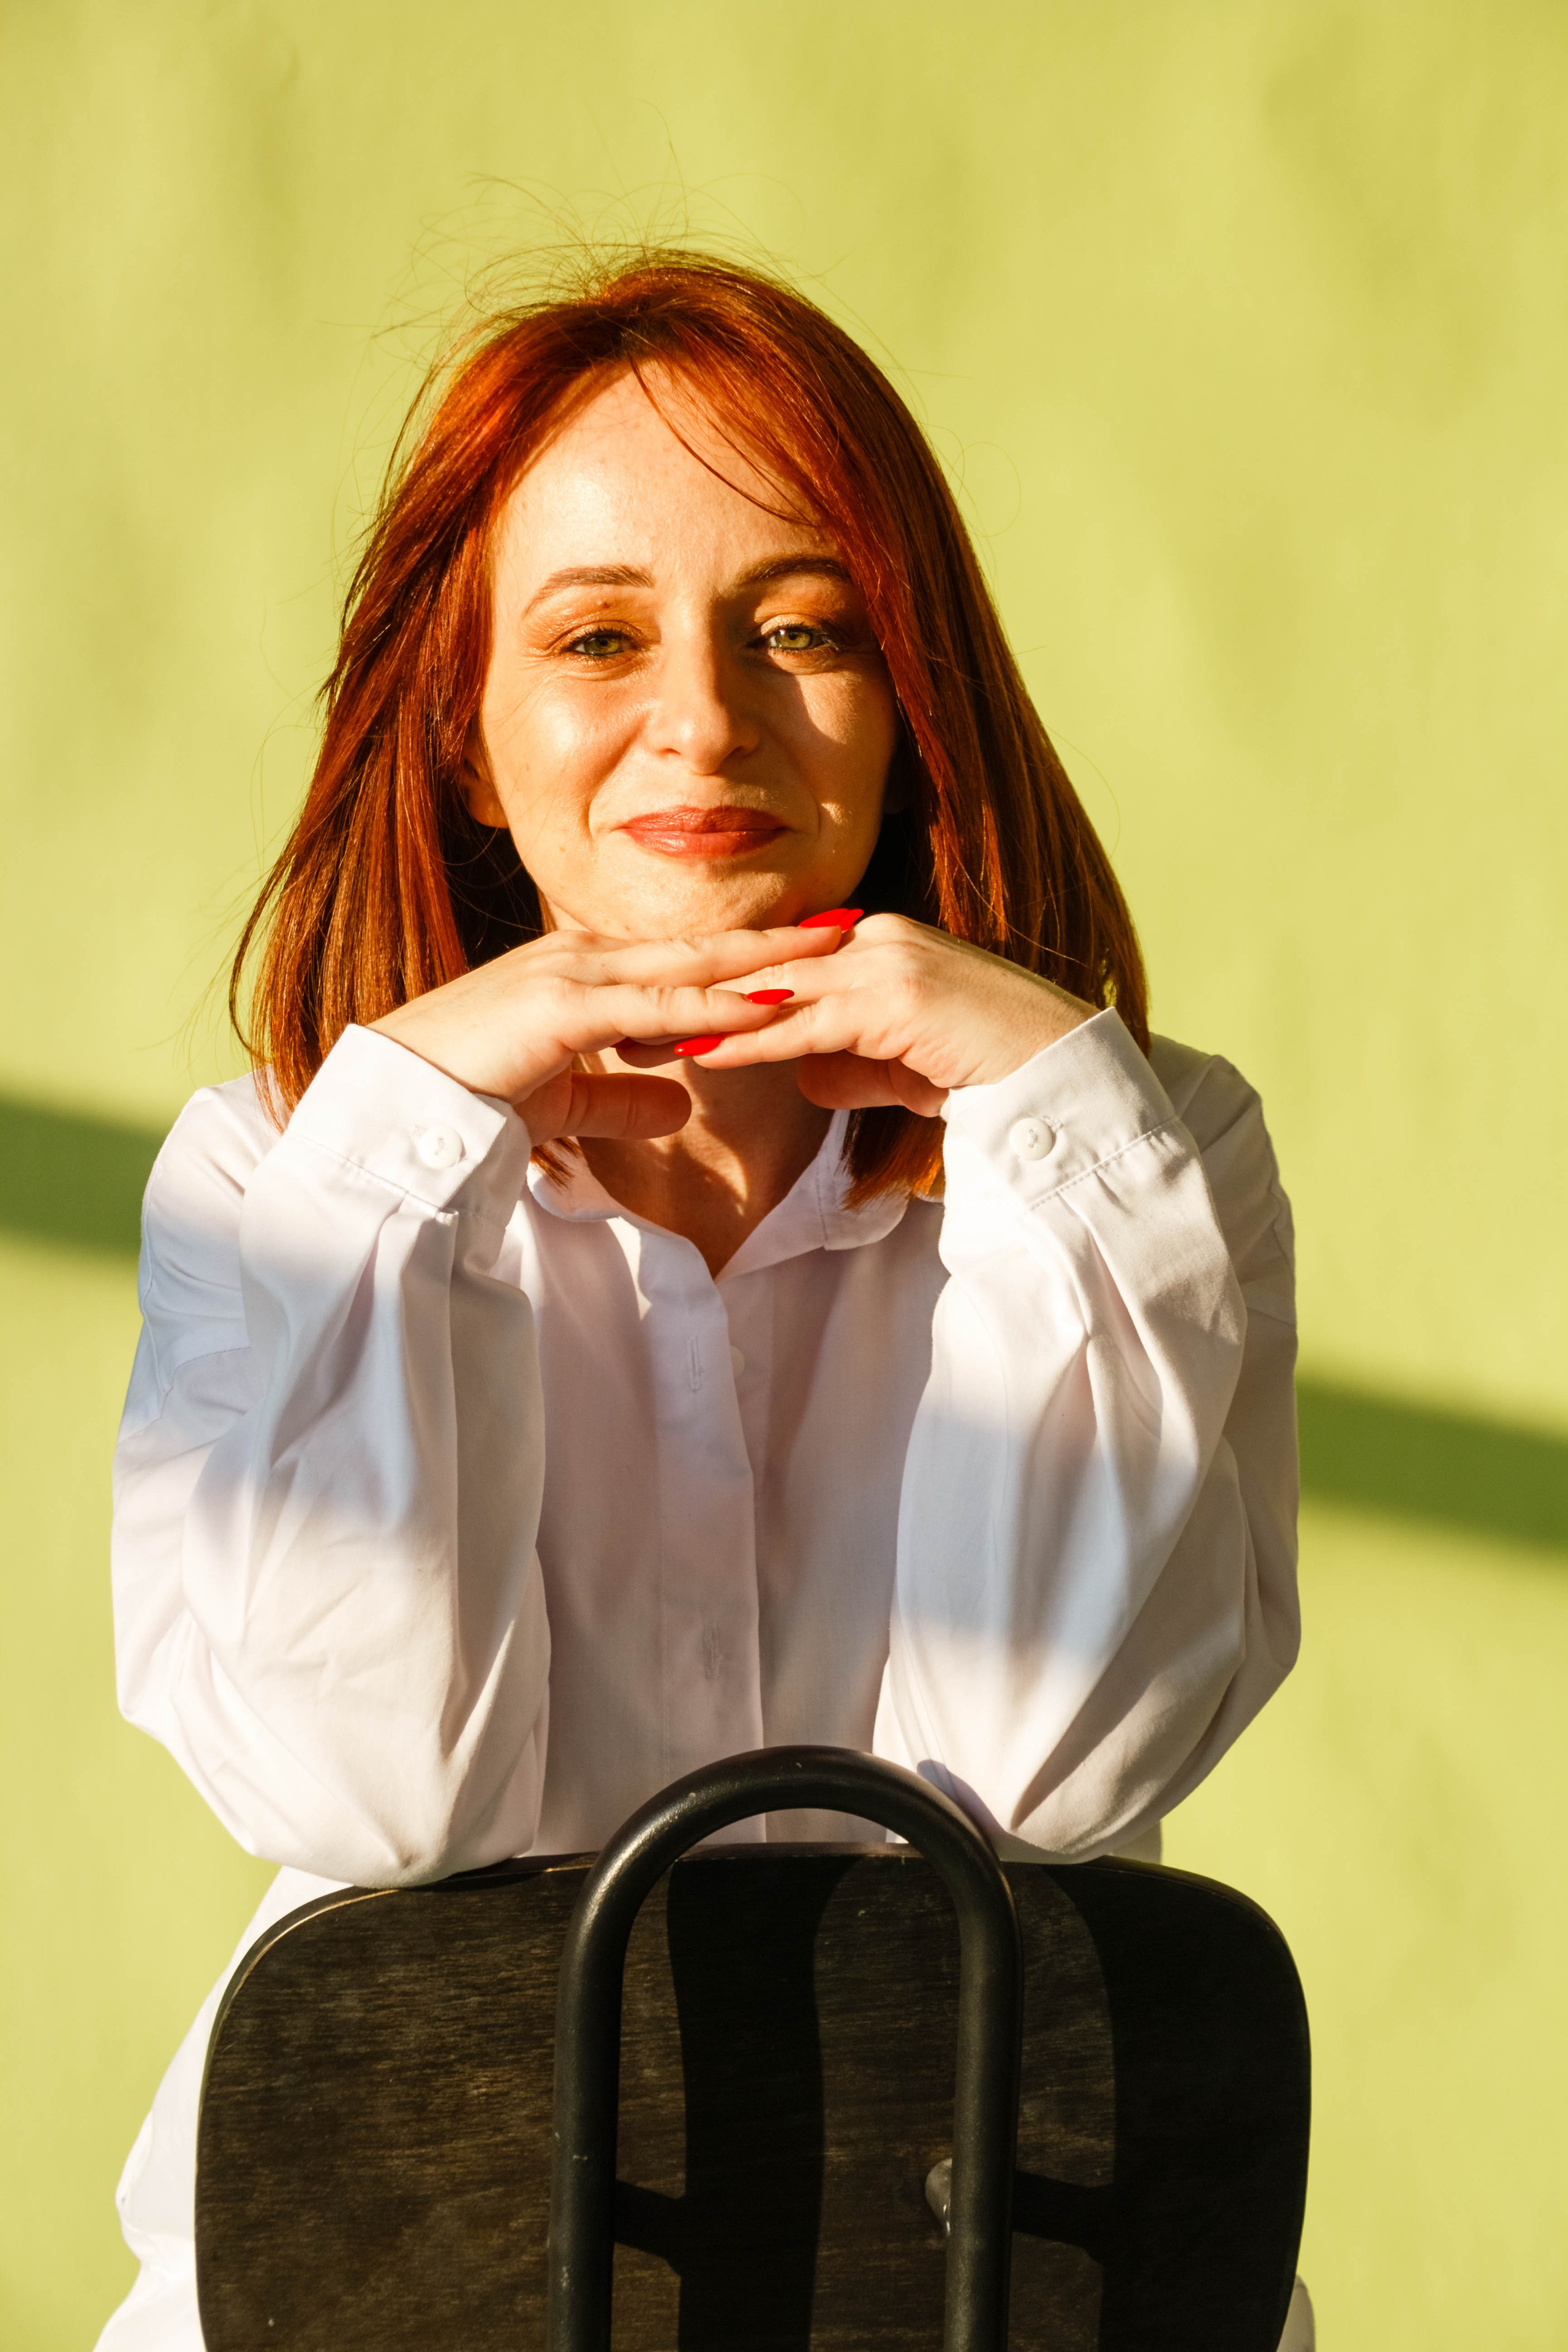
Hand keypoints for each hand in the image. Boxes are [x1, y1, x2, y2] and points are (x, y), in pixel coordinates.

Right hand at [371, 923, 840, 1142]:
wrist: (398, 1106)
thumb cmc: (471, 1098)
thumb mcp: (565, 1099)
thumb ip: (621, 1098)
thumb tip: (678, 1107)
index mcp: (583, 973)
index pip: (682, 957)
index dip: (749, 952)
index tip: (809, 947)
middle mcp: (583, 959)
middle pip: (700, 944)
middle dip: (776, 936)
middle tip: (846, 922)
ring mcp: (573, 977)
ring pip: (688, 965)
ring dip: (763, 958)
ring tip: (830, 950)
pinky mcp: (564, 1009)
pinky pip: (657, 1006)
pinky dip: (715, 1005)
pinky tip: (765, 1006)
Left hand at [619, 915, 1094, 1112]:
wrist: (1063, 1073)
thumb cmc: (995, 1070)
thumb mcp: (910, 1064)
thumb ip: (857, 1062)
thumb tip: (810, 1077)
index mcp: (874, 943)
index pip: (776, 965)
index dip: (712, 986)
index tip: (653, 1007)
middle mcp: (873, 938)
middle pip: (760, 966)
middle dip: (688, 992)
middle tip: (618, 1014)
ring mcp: (885, 961)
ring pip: (774, 990)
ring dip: (703, 1014)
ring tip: (636, 1036)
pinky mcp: (896, 998)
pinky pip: (807, 1022)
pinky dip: (753, 1039)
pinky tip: (704, 1052)